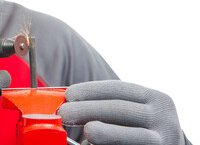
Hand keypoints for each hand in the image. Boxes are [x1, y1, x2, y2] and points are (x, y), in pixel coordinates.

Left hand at [58, 80, 184, 144]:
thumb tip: (68, 103)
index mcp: (155, 99)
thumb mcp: (133, 113)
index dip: (91, 90)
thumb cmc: (139, 130)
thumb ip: (107, 106)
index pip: (119, 89)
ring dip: (102, 132)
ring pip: (128, 135)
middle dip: (87, 109)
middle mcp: (164, 118)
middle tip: (64, 113)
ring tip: (85, 130)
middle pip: (119, 109)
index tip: (69, 94)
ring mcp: (164, 141)